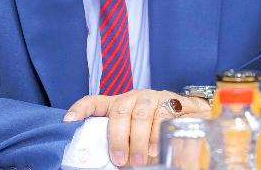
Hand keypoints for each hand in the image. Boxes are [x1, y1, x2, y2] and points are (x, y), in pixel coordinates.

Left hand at [64, 89, 210, 166]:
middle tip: (120, 160)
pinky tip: (157, 150)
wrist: (192, 118)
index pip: (94, 101)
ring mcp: (153, 97)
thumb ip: (123, 144)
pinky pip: (164, 115)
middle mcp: (134, 97)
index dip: (80, 109)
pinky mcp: (173, 100)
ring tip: (140, 161)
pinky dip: (158, 135)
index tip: (68, 121)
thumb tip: (112, 163)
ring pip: (142, 113)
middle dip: (118, 137)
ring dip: (140, 140)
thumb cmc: (157, 129)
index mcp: (119, 104)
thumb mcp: (136, 137)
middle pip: (120, 110)